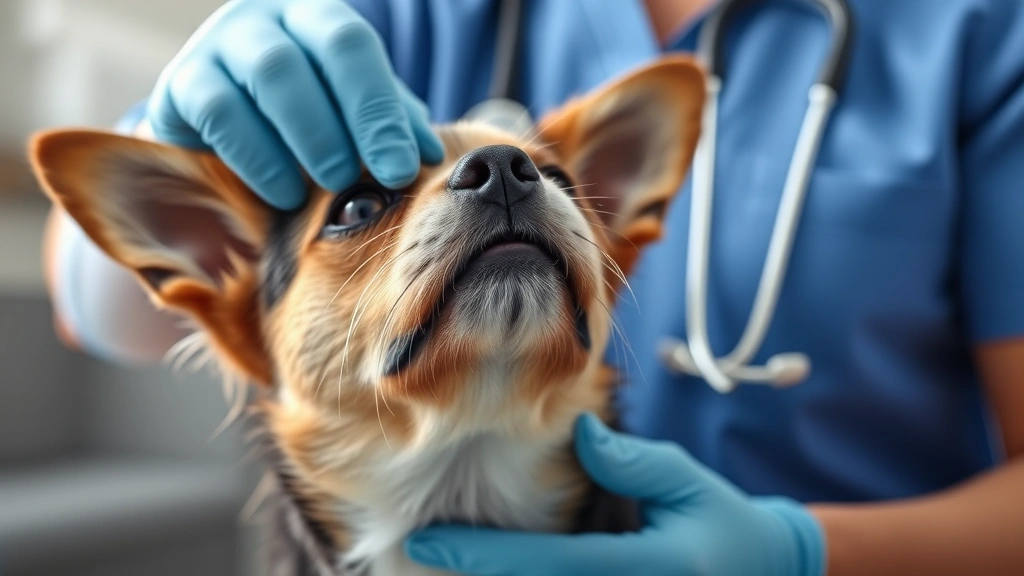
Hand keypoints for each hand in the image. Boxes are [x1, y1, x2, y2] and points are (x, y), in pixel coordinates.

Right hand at [147, 0, 443, 208]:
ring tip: (320, 191)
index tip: (402, 169)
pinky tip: (281, 193)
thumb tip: (431, 155)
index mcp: (316, 18)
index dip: (377, 109)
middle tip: (355, 181)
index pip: (351, 45)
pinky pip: (218, 113)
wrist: (225, 142)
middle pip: (301, 59)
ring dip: (300, 141)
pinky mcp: (180, 86)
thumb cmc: (309, 127)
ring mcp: (215, 47)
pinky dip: (255, 158)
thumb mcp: (354, 120)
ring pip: (264, 78)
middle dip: (336, 128)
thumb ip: (391, 127)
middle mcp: (263, 20)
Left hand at [405, 414, 825, 575]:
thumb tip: (578, 435)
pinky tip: (488, 575)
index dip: (479, 557)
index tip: (429, 543)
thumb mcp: (686, 481)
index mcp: (643, 572)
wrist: (764, 574)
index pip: (542, 567)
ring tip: (442, 565)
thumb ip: (632, 461)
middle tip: (417, 556)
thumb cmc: (722, 524)